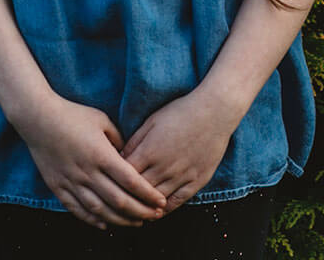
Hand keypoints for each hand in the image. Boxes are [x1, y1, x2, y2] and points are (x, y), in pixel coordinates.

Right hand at [12, 94, 167, 228]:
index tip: (160, 201)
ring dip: (120, 220)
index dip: (148, 194)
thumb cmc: (73, 115)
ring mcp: (71, 181)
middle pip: (118, 200)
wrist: (38, 118)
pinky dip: (92, 220)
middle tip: (154, 216)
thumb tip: (130, 157)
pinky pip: (76, 209)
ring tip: (136, 223)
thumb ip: (119, 140)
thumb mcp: (102, 121)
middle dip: (140, 211)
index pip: (131, 181)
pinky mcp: (57, 187)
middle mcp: (87, 172)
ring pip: (99, 210)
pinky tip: (105, 224)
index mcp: (101, 155)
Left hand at [119, 86, 241, 212]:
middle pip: (138, 191)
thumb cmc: (181, 112)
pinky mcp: (197, 180)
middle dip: (125, 199)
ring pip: (156, 199)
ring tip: (133, 212)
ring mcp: (181, 175)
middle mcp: (164, 167)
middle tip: (116, 205)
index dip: (114, 183)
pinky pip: (178, 201)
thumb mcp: (152, 121)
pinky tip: (157, 212)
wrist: (215, 111)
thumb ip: (134, 141)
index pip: (124, 176)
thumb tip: (118, 159)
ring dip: (143, 208)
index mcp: (149, 151)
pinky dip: (165, 209)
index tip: (108, 187)